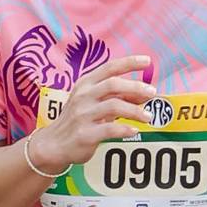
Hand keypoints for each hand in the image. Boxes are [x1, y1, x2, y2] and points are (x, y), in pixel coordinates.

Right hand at [30, 55, 155, 175]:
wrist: (53, 144)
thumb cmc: (78, 119)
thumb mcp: (93, 102)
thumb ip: (116, 96)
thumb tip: (143, 93)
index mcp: (85, 84)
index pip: (109, 67)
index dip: (129, 62)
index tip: (147, 62)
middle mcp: (83, 96)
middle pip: (113, 84)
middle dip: (136, 87)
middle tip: (152, 93)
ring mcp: (82, 115)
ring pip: (114, 106)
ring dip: (135, 110)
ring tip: (148, 117)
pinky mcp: (85, 134)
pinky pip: (109, 129)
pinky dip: (125, 129)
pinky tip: (134, 131)